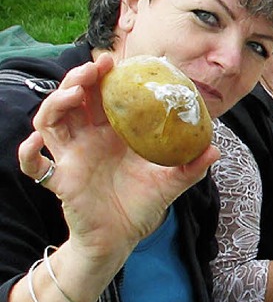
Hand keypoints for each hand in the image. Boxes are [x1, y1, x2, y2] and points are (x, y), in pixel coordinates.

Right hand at [18, 54, 219, 263]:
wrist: (120, 240)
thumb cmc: (140, 206)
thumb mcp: (170, 184)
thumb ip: (190, 167)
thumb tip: (216, 149)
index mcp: (112, 133)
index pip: (102, 96)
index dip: (103, 76)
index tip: (114, 60)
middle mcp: (88, 139)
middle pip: (73, 99)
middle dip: (80, 78)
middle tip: (96, 68)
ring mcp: (71, 157)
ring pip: (50, 121)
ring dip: (56, 103)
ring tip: (74, 93)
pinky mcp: (59, 179)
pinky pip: (34, 166)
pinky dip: (27, 153)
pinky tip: (35, 142)